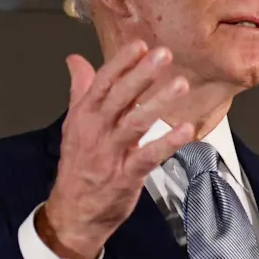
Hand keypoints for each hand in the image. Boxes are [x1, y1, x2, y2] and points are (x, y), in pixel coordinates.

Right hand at [38, 41, 195, 258]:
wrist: (72, 213)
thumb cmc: (78, 167)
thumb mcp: (74, 125)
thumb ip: (80, 90)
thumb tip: (75, 60)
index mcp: (84, 116)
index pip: (103, 83)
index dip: (121, 63)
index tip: (140, 44)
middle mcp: (96, 131)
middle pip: (119, 97)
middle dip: (142, 74)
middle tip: (163, 55)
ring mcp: (110, 154)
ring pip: (135, 122)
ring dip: (158, 102)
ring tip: (180, 85)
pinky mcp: (125, 176)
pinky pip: (148, 156)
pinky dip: (168, 142)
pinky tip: (186, 130)